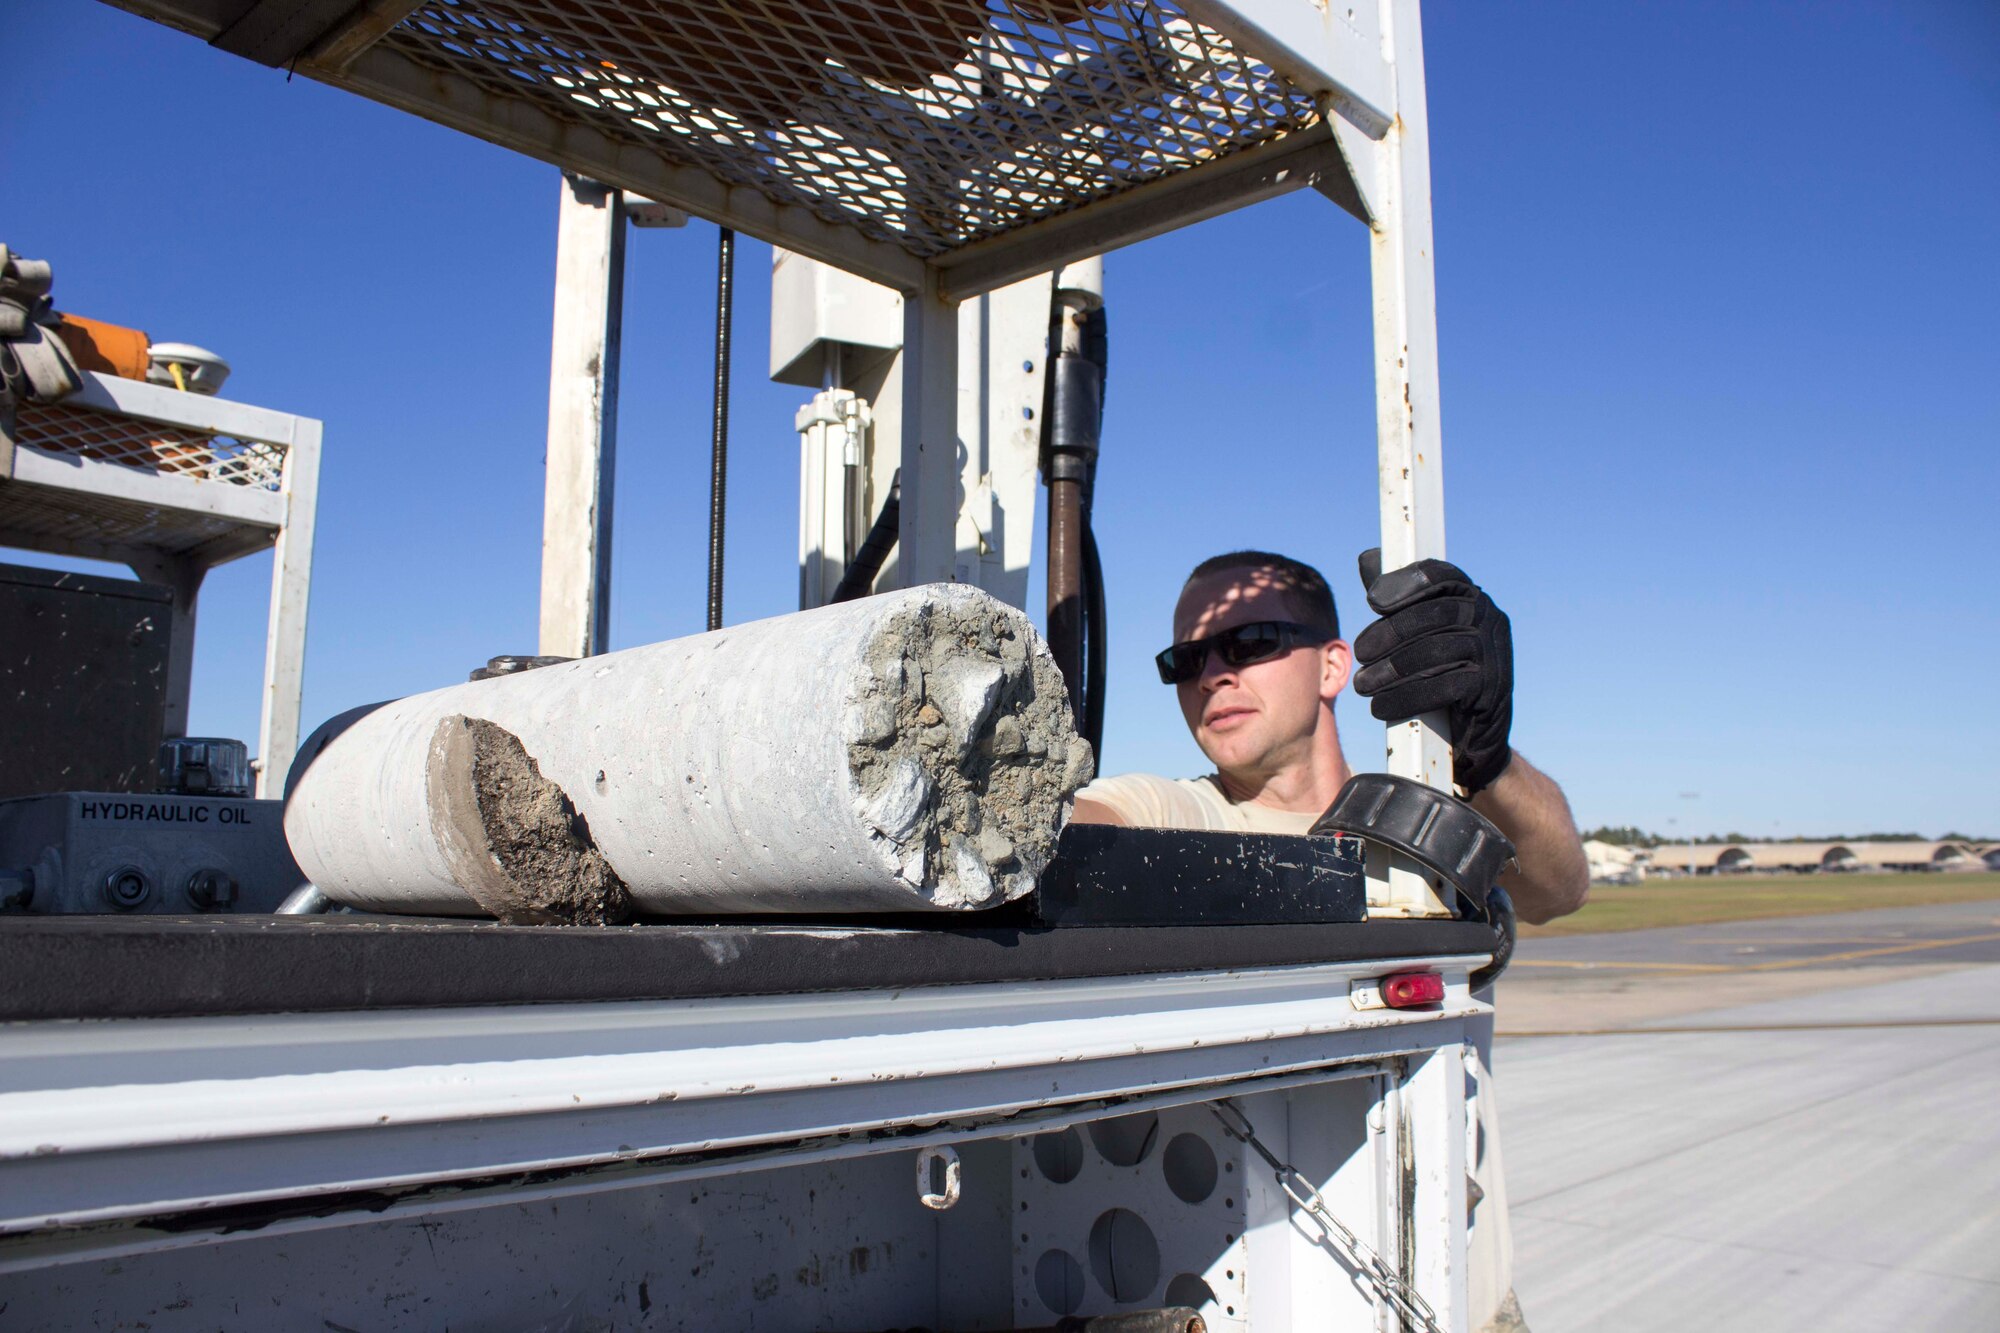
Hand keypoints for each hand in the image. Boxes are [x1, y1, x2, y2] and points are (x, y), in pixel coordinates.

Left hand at [1351, 549, 1512, 794]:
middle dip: (1390, 632)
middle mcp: (1489, 618)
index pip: (1441, 575)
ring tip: (1364, 686)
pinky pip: (1445, 686)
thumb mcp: (1420, 632)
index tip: (1373, 600)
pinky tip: (1382, 707)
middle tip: (1361, 653)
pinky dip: (1407, 697)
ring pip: (1437, 651)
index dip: (1406, 583)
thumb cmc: (1441, 672)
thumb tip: (1368, 559)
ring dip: (1392, 670)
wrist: (1475, 731)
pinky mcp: (1492, 688)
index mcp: (1470, 597)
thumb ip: (1398, 598)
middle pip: (1436, 613)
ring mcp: (1495, 652)